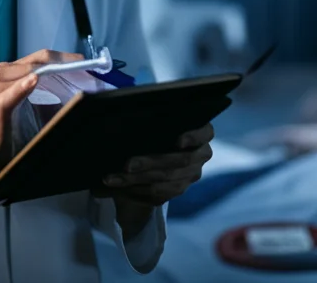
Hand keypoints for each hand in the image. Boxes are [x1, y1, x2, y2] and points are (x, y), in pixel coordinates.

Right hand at [0, 50, 83, 212]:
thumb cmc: (6, 135)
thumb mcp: (32, 112)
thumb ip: (49, 98)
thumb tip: (80, 93)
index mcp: (11, 73)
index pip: (42, 58)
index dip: (66, 58)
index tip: (89, 64)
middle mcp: (2, 74)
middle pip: (39, 60)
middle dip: (65, 62)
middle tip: (88, 66)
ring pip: (30, 70)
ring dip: (53, 71)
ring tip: (75, 71)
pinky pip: (12, 92)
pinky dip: (23, 86)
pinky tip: (34, 80)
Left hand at [92, 124, 214, 234]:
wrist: (154, 150)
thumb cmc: (154, 128)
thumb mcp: (155, 123)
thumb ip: (148, 123)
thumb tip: (120, 120)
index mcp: (202, 133)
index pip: (204, 133)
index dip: (193, 138)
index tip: (178, 142)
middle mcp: (201, 155)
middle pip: (178, 162)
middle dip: (150, 164)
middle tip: (127, 165)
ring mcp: (191, 175)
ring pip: (165, 183)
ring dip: (136, 182)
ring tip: (112, 180)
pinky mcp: (178, 190)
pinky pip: (159, 196)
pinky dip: (136, 192)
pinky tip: (118, 189)